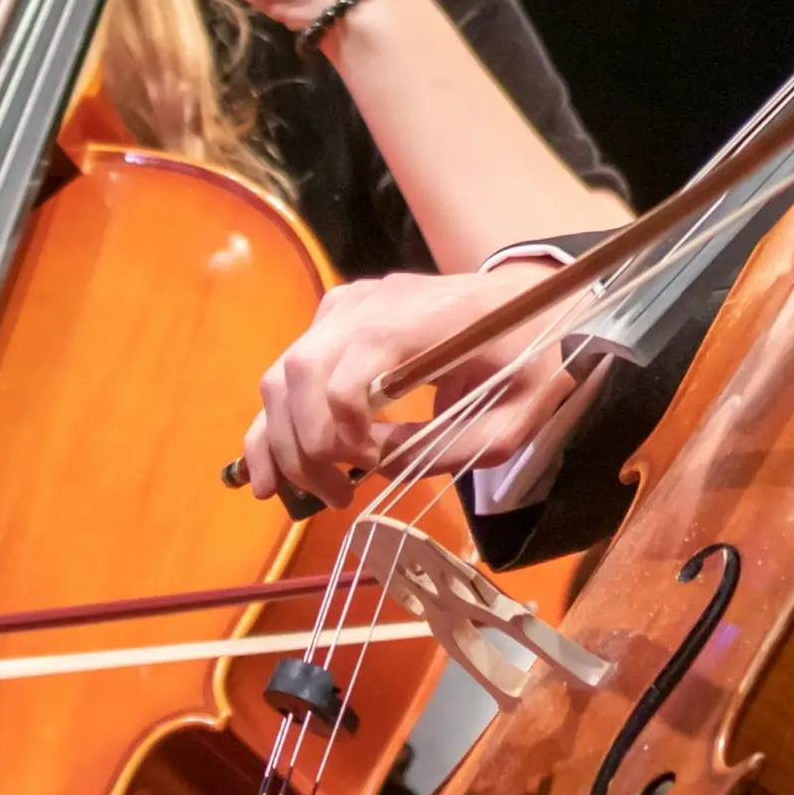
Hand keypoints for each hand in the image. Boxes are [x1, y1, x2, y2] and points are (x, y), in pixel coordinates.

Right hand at [241, 259, 574, 510]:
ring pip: (281, 374)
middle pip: (299, 379)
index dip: (347, 441)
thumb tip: (379, 469)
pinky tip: (265, 469)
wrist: (529, 297)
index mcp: (411, 325)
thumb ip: (449, 447)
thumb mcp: (513, 418)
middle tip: (338, 496)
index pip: (343, 386)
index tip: (374, 468)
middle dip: (306, 450)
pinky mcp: (337, 314)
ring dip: (282, 441)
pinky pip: (287, 367)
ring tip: (306, 492)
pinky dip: (272, 420)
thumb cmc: (528, 356)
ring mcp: (345, 305)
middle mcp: (364, 306)